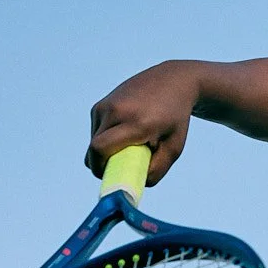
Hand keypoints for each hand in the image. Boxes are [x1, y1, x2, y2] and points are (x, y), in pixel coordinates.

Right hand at [85, 61, 196, 185]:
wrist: (172, 81)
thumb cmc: (175, 118)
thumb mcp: (174, 147)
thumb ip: (156, 170)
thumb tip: (132, 186)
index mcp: (136, 122)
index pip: (101, 148)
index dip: (100, 168)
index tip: (111, 178)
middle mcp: (116, 110)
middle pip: (93, 149)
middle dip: (102, 165)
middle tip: (120, 168)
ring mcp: (105, 105)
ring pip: (93, 142)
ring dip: (104, 152)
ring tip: (129, 145)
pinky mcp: (99, 105)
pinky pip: (95, 132)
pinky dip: (105, 139)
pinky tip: (125, 132)